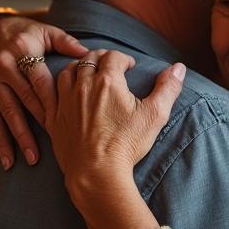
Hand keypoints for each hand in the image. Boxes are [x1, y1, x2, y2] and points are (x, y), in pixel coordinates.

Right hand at [0, 16, 86, 168]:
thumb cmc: (29, 34)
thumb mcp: (47, 32)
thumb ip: (67, 43)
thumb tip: (89, 55)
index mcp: (21, 54)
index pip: (37, 83)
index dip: (48, 104)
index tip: (59, 125)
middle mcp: (2, 70)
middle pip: (17, 104)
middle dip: (26, 132)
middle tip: (36, 156)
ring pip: (0, 115)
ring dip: (7, 140)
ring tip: (14, 163)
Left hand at [50, 50, 184, 217]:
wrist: (97, 172)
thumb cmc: (126, 144)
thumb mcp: (155, 115)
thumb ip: (168, 88)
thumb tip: (179, 68)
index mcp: (108, 82)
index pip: (113, 56)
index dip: (123, 58)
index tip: (129, 66)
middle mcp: (83, 86)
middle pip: (88, 59)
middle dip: (101, 57)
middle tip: (110, 65)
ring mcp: (65, 101)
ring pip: (68, 72)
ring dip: (78, 67)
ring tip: (87, 73)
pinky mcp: (54, 117)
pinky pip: (49, 93)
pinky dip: (57, 86)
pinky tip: (64, 91)